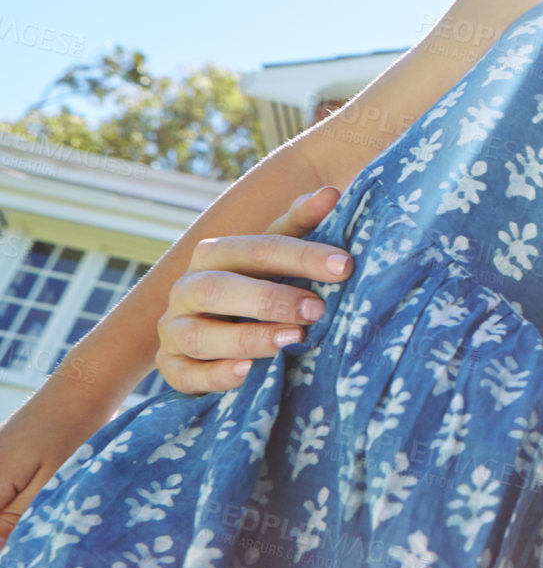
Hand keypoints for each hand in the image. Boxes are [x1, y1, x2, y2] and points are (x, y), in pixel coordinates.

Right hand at [156, 187, 352, 393]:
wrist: (215, 332)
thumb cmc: (259, 285)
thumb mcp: (278, 255)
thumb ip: (300, 225)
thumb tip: (330, 192)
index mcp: (214, 254)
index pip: (257, 249)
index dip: (302, 255)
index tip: (345, 266)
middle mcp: (187, 289)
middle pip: (219, 289)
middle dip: (270, 299)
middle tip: (318, 310)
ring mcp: (174, 330)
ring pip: (198, 334)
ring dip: (246, 338)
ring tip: (292, 340)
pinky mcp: (172, 368)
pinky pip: (184, 374)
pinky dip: (215, 375)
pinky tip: (248, 372)